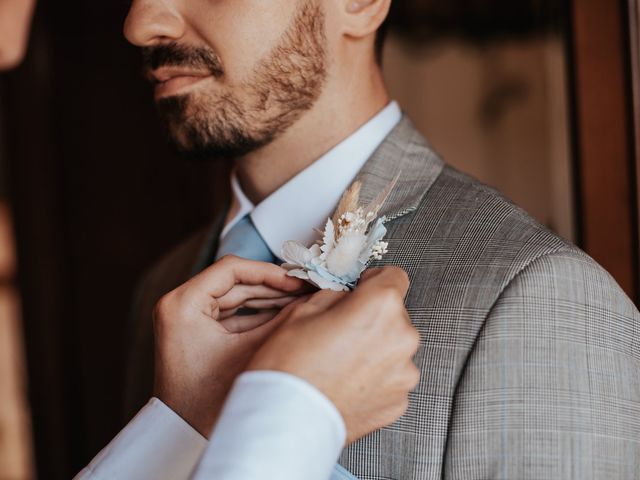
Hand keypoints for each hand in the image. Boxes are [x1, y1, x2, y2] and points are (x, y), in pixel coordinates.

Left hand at [153, 255, 305, 435]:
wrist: (184, 436)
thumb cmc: (206, 402)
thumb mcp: (250, 354)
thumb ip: (281, 322)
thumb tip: (308, 300)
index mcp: (182, 304)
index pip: (231, 269)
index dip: (268, 272)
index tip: (295, 280)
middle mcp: (179, 306)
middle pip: (234, 281)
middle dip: (273, 287)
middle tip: (305, 289)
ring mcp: (186, 318)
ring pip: (235, 296)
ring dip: (267, 299)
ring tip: (300, 301)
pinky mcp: (196, 331)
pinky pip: (231, 314)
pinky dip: (257, 314)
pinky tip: (284, 315)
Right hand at [248, 267, 419, 443]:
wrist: (283, 423)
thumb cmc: (288, 367)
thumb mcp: (302, 311)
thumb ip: (335, 297)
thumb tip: (345, 298)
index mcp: (380, 306)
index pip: (394, 277)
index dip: (373, 282)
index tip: (360, 291)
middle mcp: (402, 338)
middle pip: (394, 316)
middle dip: (372, 320)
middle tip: (340, 333)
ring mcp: (404, 374)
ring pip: (393, 349)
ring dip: (375, 351)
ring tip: (340, 365)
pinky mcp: (399, 403)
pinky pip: (391, 380)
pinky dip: (374, 380)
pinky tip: (346, 385)